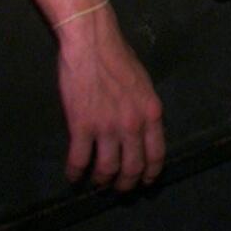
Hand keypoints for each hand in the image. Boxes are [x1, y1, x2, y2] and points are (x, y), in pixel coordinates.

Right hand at [56, 11, 165, 188]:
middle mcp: (133, 124)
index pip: (156, 154)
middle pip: (133, 168)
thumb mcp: (144, 83)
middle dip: (126, 184)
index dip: (150, 173)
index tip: (145, 182)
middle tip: (118, 188)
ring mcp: (107, 127)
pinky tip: (73, 176)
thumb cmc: (118, 56)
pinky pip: (79, 160)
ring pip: (107, 169)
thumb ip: (144, 108)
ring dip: (102, 181)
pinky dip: (76, 173)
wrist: (92, 42)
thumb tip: (143, 129)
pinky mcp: (82, 126)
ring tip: (97, 183)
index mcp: (151, 112)